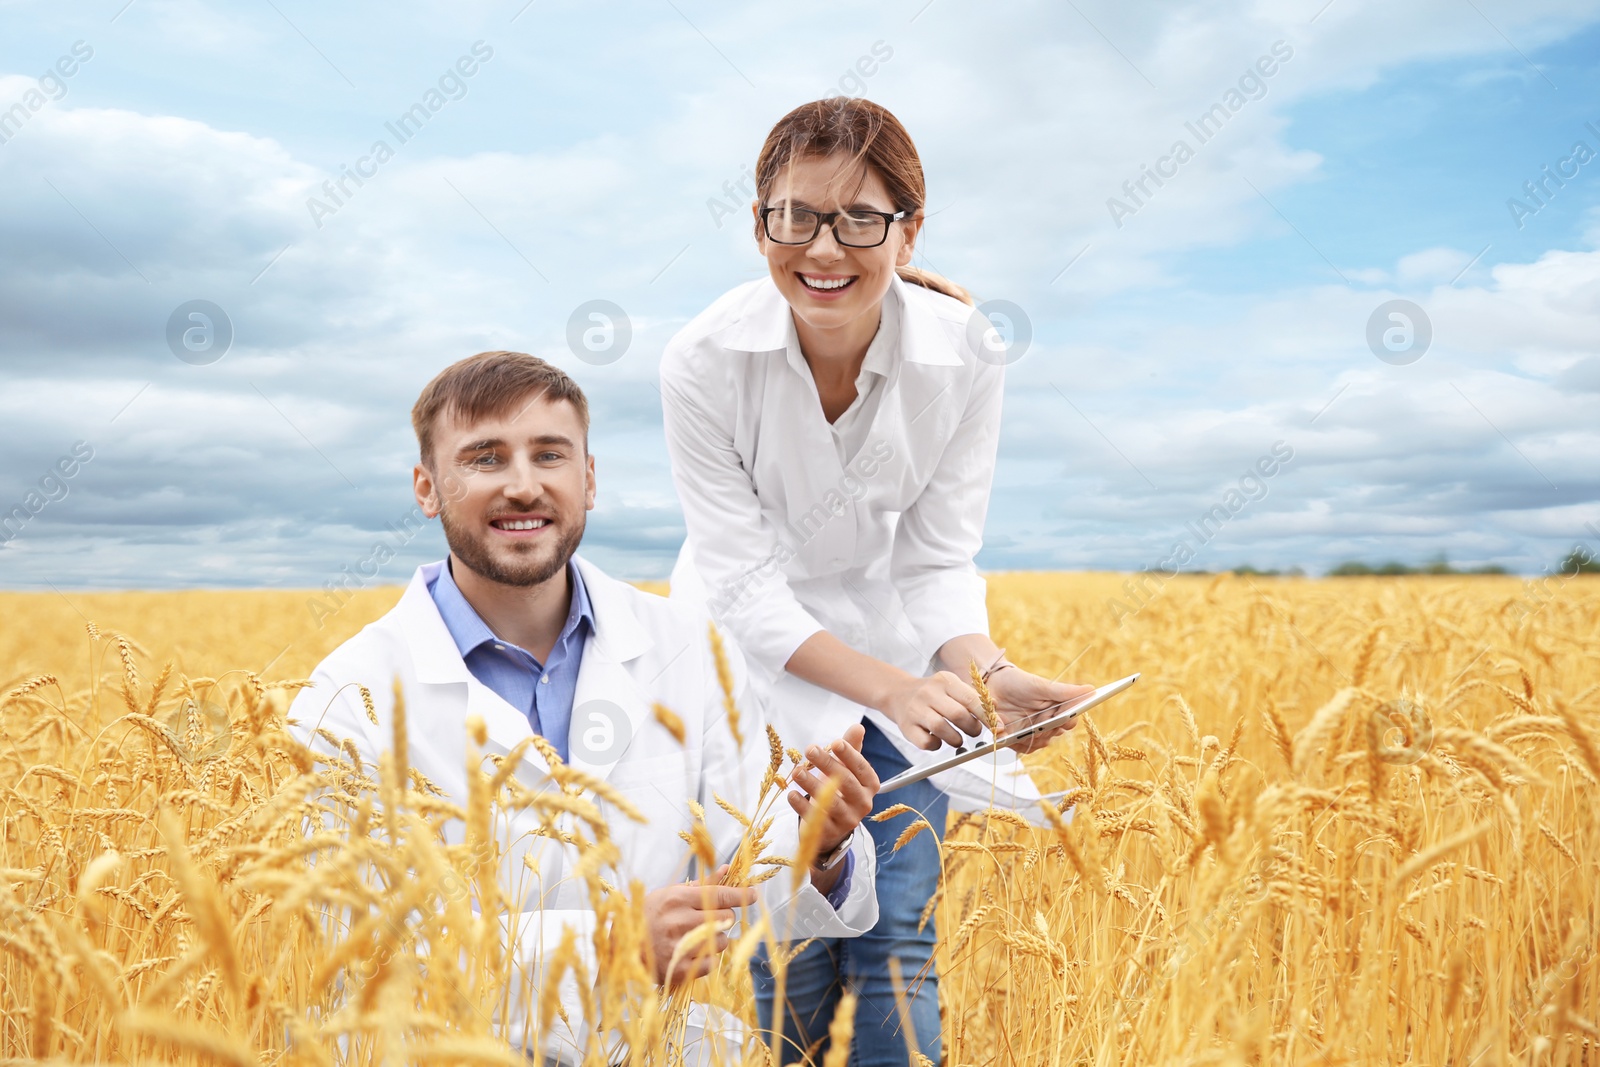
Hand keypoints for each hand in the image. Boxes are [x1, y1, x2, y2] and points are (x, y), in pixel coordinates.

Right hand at [641, 865, 756, 985]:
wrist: (623, 948)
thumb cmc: (648, 916)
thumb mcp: (670, 894)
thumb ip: (702, 884)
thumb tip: (726, 870)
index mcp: (678, 899)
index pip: (719, 895)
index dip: (741, 895)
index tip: (753, 895)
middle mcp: (681, 922)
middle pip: (726, 917)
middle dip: (723, 917)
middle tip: (708, 919)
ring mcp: (682, 947)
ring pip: (722, 940)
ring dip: (716, 938)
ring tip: (697, 937)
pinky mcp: (682, 969)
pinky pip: (713, 962)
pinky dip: (708, 957)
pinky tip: (694, 952)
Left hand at [788, 724, 878, 893]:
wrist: (832, 826)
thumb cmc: (839, 789)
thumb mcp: (846, 768)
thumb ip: (851, 748)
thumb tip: (858, 726)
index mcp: (870, 784)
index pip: (861, 767)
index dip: (849, 754)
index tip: (834, 742)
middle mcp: (863, 803)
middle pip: (846, 782)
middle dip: (827, 764)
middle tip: (810, 750)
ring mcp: (848, 819)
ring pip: (831, 801)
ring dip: (812, 785)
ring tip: (797, 771)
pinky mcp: (830, 832)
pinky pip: (816, 818)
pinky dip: (801, 806)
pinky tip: (791, 794)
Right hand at [876, 671, 985, 750]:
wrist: (898, 694)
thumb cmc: (934, 694)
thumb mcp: (952, 687)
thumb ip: (973, 697)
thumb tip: (995, 707)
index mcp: (944, 681)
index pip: (970, 698)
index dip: (986, 715)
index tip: (997, 727)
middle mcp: (928, 693)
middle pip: (957, 714)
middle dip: (972, 728)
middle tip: (975, 732)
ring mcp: (915, 710)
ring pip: (941, 728)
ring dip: (956, 739)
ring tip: (958, 740)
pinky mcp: (906, 727)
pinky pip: (926, 742)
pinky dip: (937, 745)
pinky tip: (939, 741)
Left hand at [986, 667, 1094, 753]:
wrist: (991, 683)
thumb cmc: (1019, 682)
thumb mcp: (1042, 686)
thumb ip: (1066, 691)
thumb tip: (1092, 690)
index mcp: (1055, 710)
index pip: (1069, 721)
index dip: (1068, 721)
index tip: (1065, 718)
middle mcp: (1045, 723)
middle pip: (1054, 734)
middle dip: (1049, 729)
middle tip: (1042, 719)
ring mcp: (1030, 731)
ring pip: (1040, 744)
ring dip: (1035, 736)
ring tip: (1028, 726)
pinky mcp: (1014, 738)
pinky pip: (1023, 748)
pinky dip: (1019, 742)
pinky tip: (1012, 732)